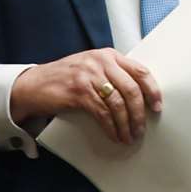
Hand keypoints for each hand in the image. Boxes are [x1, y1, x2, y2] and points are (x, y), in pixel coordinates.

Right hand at [10, 49, 161, 145]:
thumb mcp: (90, 67)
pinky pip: (103, 113)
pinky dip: (112, 127)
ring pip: (118, 103)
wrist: (33, 85)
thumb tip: (138, 95)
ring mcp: (89, 76)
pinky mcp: (79, 92)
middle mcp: (100, 62)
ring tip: (129, 136)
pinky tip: (115, 135)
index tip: (157, 106)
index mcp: (108, 55)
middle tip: (142, 129)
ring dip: (127, 124)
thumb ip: (111, 73)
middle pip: (132, 89)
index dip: (152, 90)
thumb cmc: (65, 78)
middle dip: (140, 113)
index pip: (140, 70)